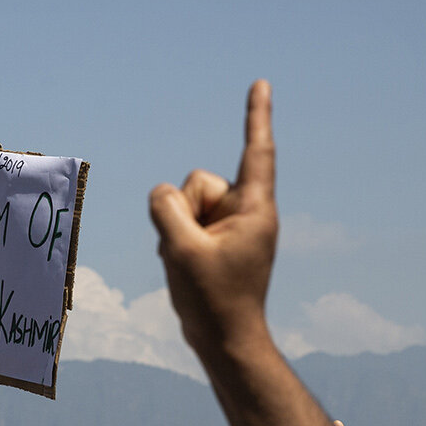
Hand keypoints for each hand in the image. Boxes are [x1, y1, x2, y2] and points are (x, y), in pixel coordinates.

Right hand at [148, 81, 276, 352]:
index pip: (256, 152)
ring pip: (186, 202)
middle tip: (192, 251)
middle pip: (199, 182)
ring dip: (177, 228)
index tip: (262, 84)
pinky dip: (176, 240)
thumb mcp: (179, 249)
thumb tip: (163, 194)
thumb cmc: (211, 299)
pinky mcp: (218, 240)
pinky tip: (186, 268)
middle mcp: (248, 212)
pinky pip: (184, 221)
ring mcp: (232, 227)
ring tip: (189, 263)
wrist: (225, 341)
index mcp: (255, 210)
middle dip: (184, 209)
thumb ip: (166, 209)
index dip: (256, 115)